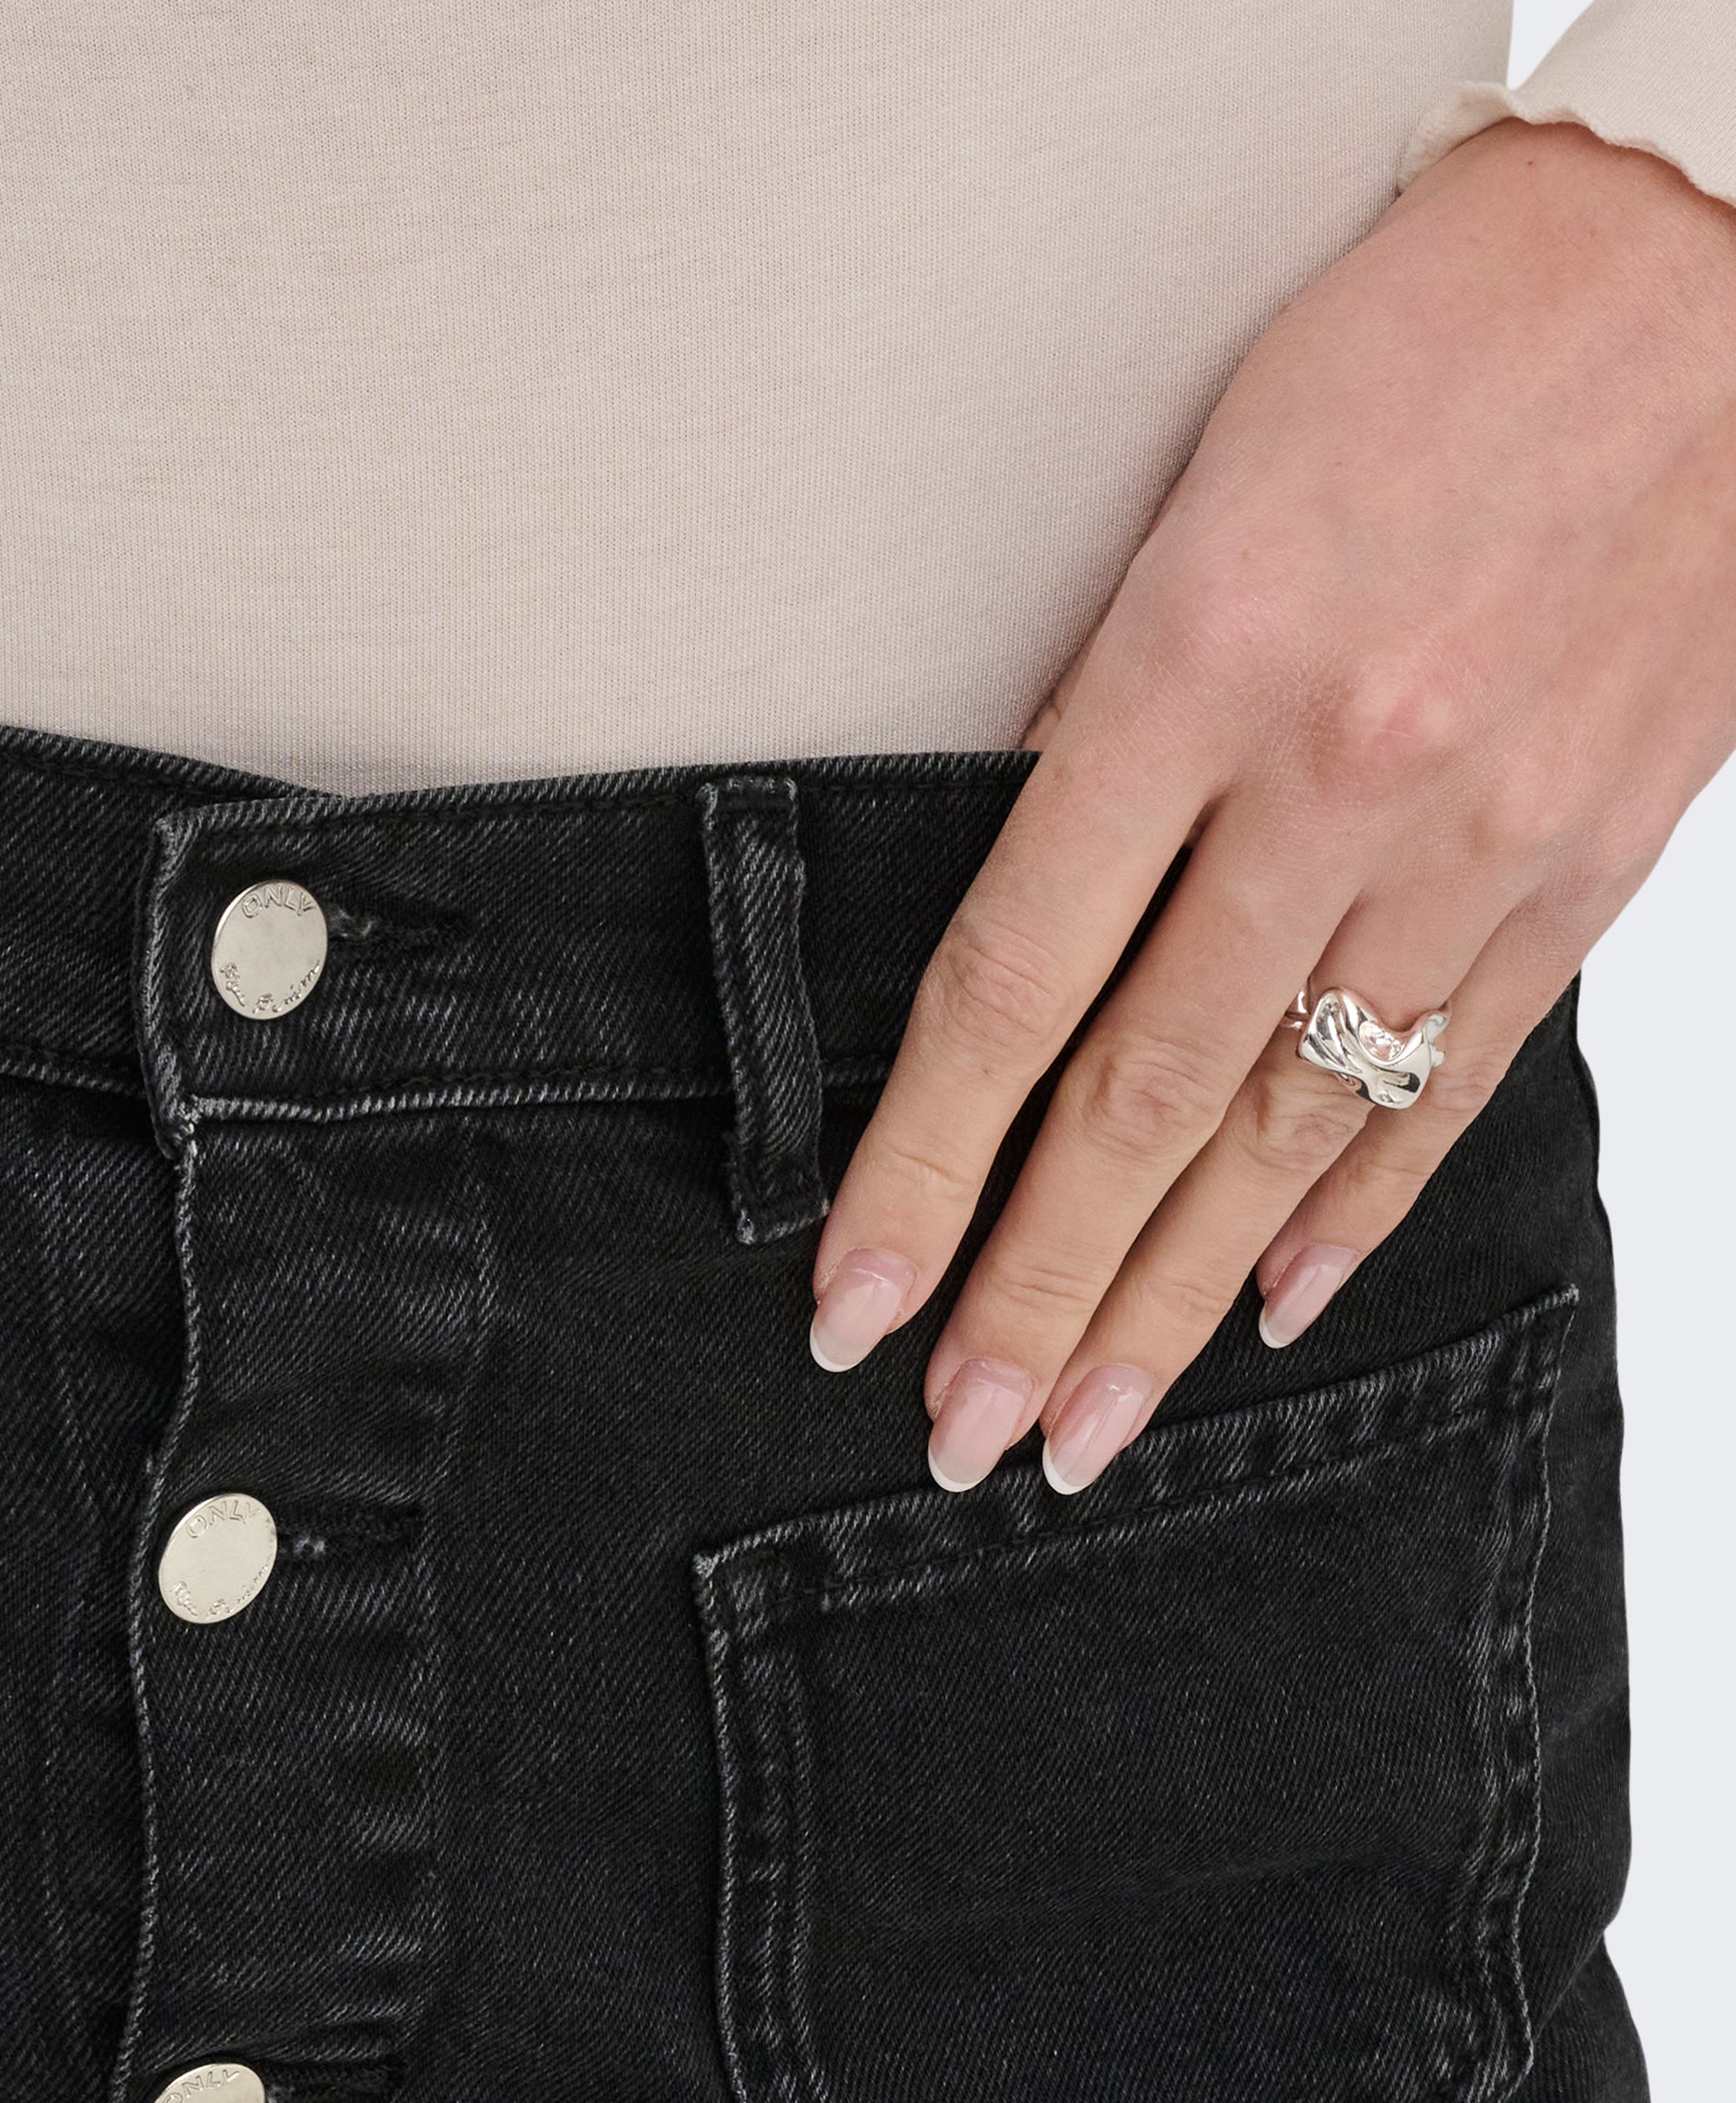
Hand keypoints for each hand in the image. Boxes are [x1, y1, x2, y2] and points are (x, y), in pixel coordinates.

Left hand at [808, 122, 1735, 1492]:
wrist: (1710, 265)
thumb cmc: (1427, 337)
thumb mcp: (1201, 490)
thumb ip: (1106, 715)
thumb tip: (1025, 920)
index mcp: (1202, 665)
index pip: (1012, 985)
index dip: (920, 1168)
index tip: (852, 1301)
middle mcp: (1341, 780)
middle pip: (1141, 1102)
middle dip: (1035, 1296)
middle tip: (957, 1437)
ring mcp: (1479, 843)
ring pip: (1291, 1131)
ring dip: (1173, 1299)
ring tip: (1087, 1431)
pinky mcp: (1590, 865)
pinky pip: (1454, 1081)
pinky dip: (1359, 1209)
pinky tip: (1272, 1306)